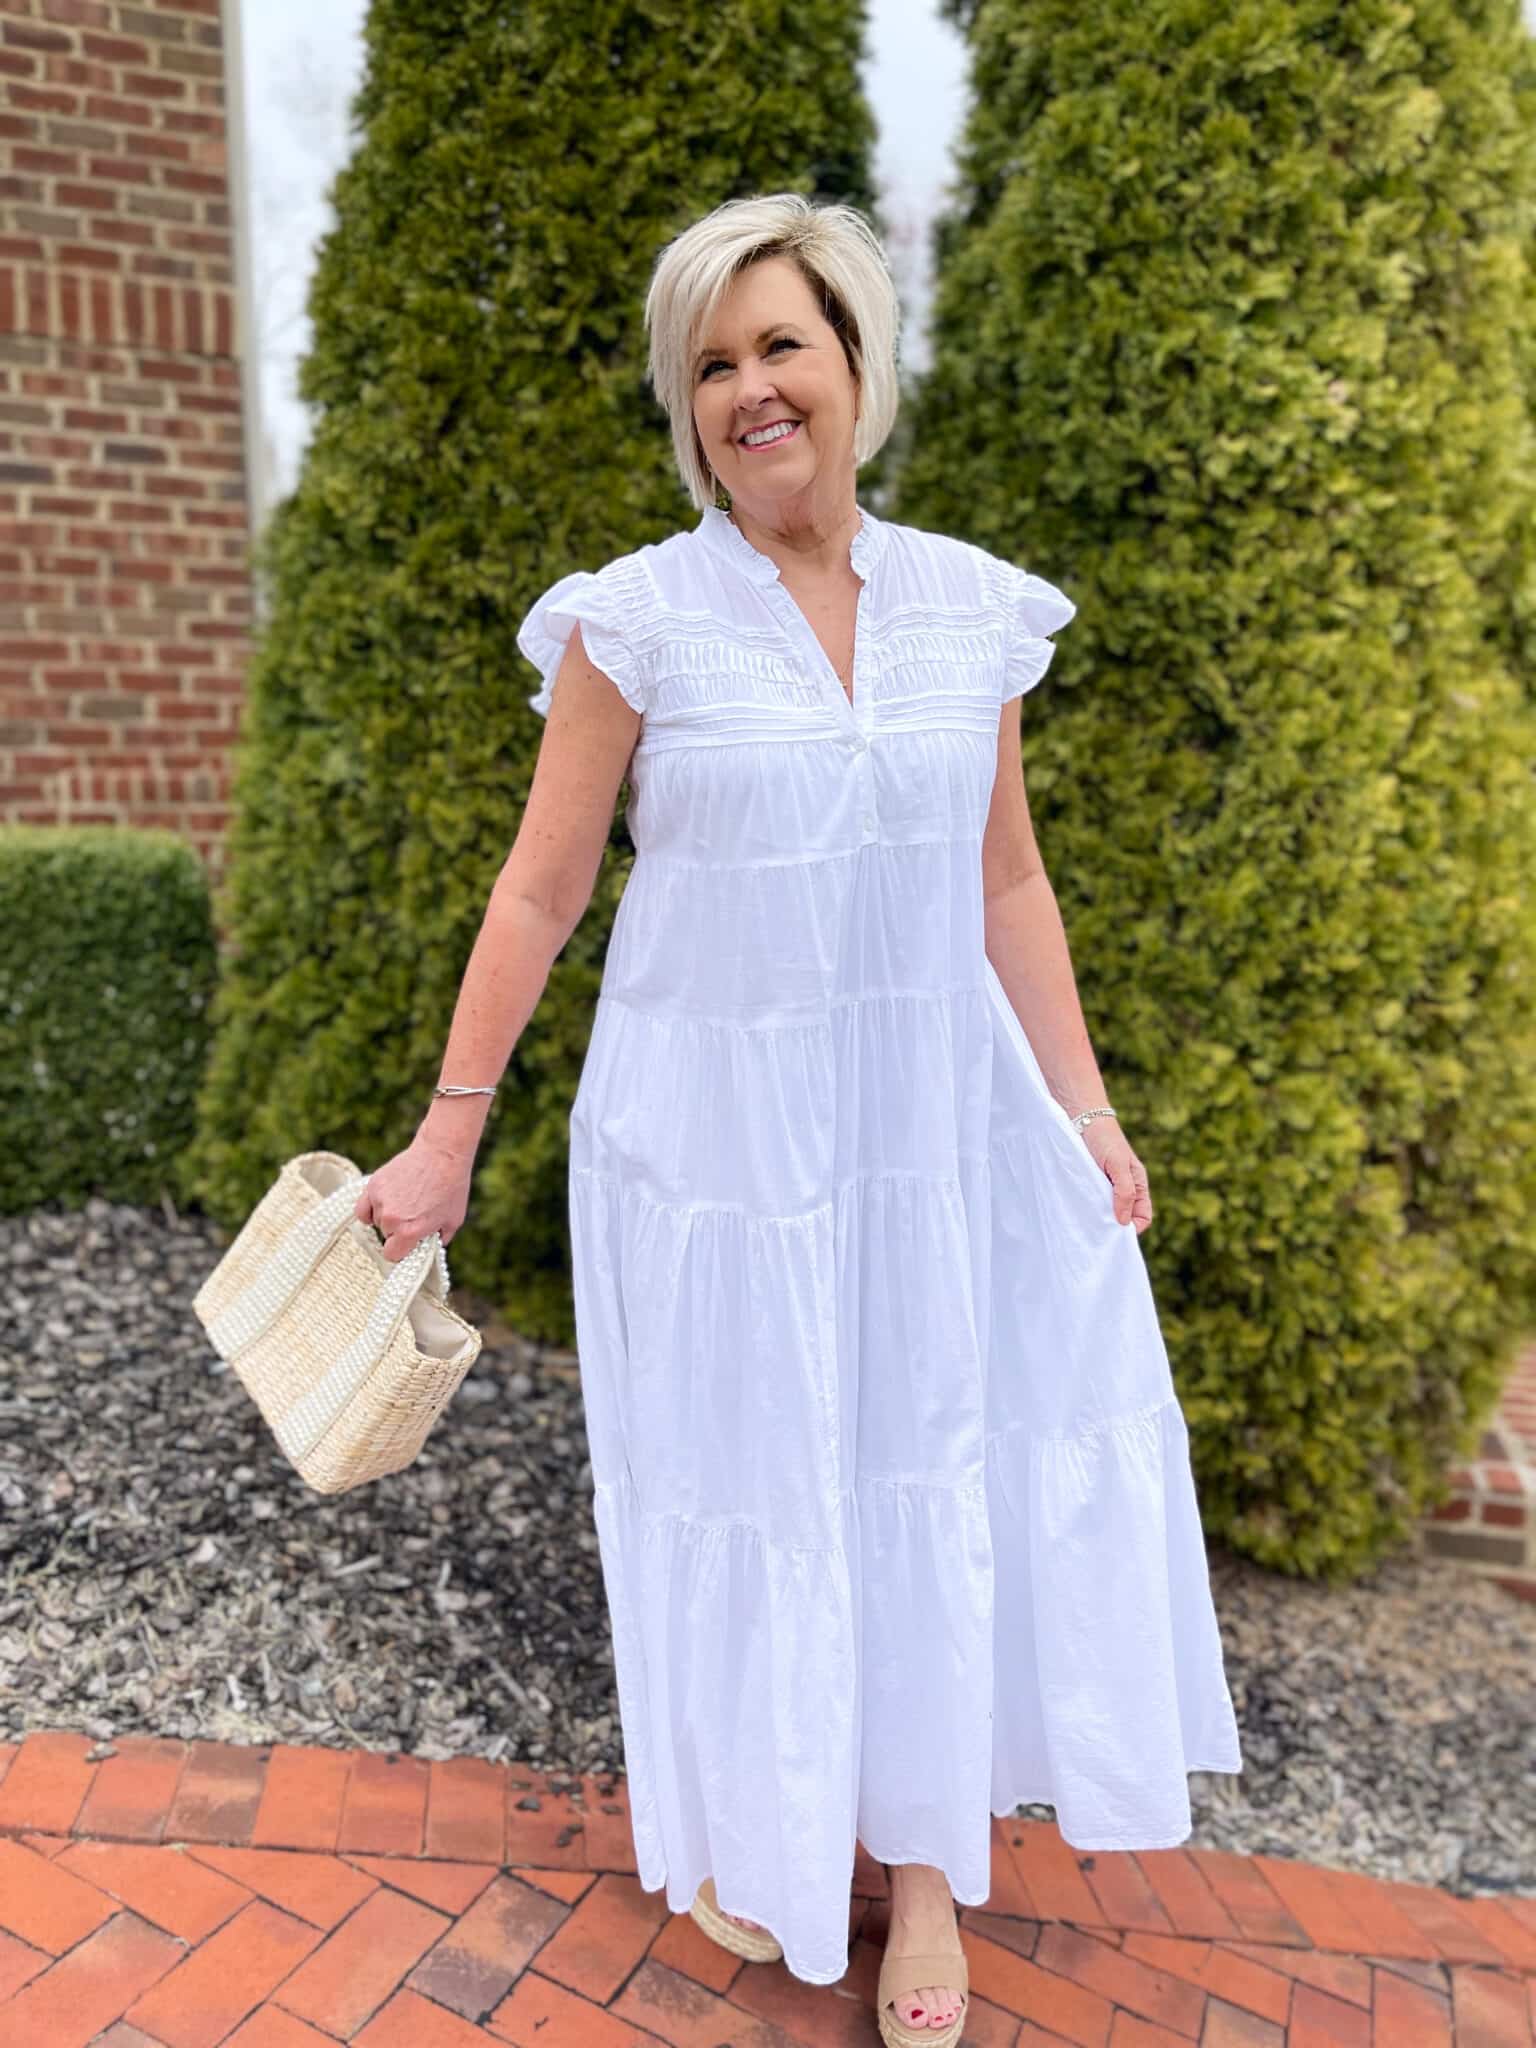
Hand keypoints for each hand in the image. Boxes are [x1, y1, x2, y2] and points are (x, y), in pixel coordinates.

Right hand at [353, 1131, 472, 1263]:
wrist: (442, 1154)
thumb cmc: (451, 1188)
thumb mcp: (453, 1221)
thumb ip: (438, 1241)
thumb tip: (427, 1250)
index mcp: (410, 1231)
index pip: (392, 1255)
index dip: (401, 1251)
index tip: (408, 1244)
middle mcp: (392, 1219)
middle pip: (386, 1236)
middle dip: (398, 1231)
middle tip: (414, 1215)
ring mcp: (380, 1201)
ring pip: (376, 1221)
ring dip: (386, 1217)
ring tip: (406, 1202)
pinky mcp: (373, 1185)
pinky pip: (363, 1208)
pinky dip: (370, 1209)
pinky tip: (383, 1204)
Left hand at [1078, 1117, 1152, 1233]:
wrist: (1081, 1118)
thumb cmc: (1104, 1138)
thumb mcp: (1118, 1164)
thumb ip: (1124, 1191)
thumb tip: (1124, 1222)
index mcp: (1137, 1184)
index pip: (1143, 1216)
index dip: (1133, 1227)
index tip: (1116, 1232)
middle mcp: (1123, 1188)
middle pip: (1124, 1218)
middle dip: (1114, 1226)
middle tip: (1097, 1230)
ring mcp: (1106, 1187)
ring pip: (1107, 1212)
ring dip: (1098, 1218)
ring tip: (1086, 1221)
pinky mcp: (1090, 1183)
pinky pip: (1092, 1202)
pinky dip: (1088, 1209)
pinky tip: (1078, 1210)